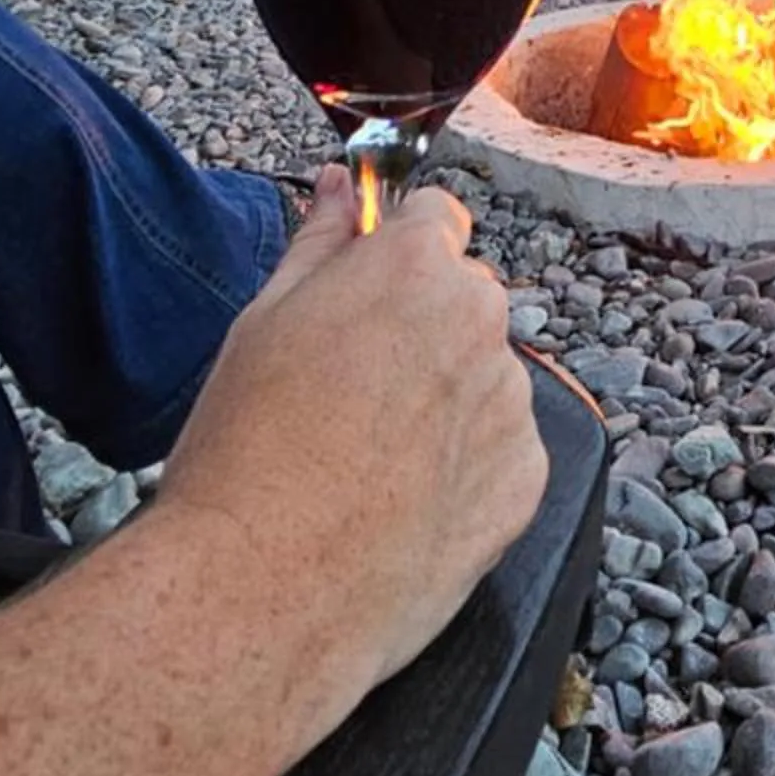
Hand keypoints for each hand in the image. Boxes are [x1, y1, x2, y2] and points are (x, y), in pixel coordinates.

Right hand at [159, 168, 547, 744]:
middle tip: (346, 391)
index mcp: (416, 267)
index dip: (395, 251)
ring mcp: (512, 405)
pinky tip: (402, 505)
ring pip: (483, 378)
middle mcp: (482, 321)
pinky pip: (502, 451)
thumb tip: (341, 186)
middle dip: (420, 327)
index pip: (433, 218)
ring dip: (445, 400)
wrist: (266, 589)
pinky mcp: (528, 482)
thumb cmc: (247, 450)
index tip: (365, 290)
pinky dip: (466, 469)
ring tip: (368, 462)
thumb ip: (319, 242)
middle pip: (462, 299)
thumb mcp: (262, 322)